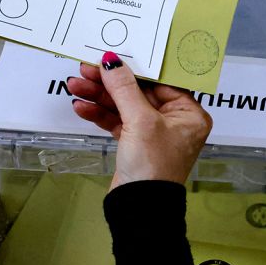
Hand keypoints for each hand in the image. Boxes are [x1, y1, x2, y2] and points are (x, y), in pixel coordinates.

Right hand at [67, 53, 212, 188]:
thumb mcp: (140, 121)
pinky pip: (118, 122)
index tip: (113, 58)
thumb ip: (125, 89)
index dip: (136, 69)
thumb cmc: (154, 167)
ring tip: (75, 86)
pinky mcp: (136, 144)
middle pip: (139, 93)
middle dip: (110, 83)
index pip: (161, 82)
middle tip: (86, 70)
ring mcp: (155, 134)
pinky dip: (100, 115)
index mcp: (190, 115)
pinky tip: (82, 107)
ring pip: (125, 107)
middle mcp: (176, 122)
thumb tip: (112, 63)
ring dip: (100, 97)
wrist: (140, 206)